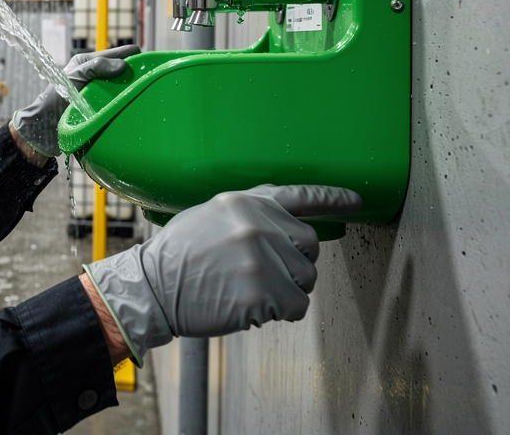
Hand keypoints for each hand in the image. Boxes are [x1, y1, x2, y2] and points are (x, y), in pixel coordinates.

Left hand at [10, 44, 139, 157]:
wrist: (42, 129)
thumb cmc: (53, 100)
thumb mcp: (73, 78)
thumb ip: (96, 67)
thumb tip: (123, 65)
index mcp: (87, 62)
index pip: (117, 53)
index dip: (133, 56)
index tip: (149, 62)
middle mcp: (94, 75)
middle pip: (122, 70)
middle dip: (135, 73)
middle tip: (151, 80)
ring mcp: (98, 92)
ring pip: (122, 87)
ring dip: (131, 89)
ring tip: (147, 93)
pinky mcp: (99, 108)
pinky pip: (117, 102)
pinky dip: (125, 103)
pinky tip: (134, 107)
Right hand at [83, 185, 361, 363]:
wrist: (152, 287)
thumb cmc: (178, 255)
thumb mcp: (210, 215)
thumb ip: (249, 214)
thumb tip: (284, 225)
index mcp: (246, 203)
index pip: (300, 197)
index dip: (332, 198)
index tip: (356, 201)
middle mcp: (259, 226)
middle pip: (309, 246)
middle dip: (293, 262)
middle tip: (259, 273)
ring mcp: (262, 260)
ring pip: (306, 280)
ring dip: (286, 290)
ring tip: (247, 289)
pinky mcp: (262, 293)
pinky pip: (296, 308)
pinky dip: (279, 313)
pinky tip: (250, 307)